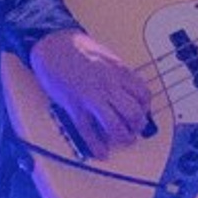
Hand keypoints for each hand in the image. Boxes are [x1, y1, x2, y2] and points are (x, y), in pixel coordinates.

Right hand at [27, 27, 154, 160]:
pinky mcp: (74, 105)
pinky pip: (88, 131)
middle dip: (137, 125)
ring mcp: (91, 96)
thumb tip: (129, 88)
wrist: (52, 44)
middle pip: (133, 113)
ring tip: (123, 140)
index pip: (143, 94)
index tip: (142, 112)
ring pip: (114, 125)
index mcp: (118, 70)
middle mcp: (108, 85)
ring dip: (122, 137)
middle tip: (135, 129)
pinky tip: (101, 152)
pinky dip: (96, 145)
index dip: (145, 108)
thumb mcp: (106, 55)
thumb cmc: (77, 47)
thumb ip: (119, 72)